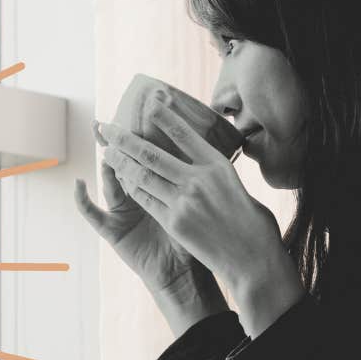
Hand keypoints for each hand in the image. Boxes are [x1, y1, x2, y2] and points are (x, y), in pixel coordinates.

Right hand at [75, 122, 227, 336]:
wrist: (182, 274)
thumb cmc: (195, 239)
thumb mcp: (196, 206)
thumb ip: (198, 183)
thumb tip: (219, 157)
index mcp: (155, 188)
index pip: (146, 158)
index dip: (141, 138)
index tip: (139, 114)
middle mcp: (134, 197)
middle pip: (123, 164)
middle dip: (116, 143)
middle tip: (107, 122)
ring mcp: (120, 211)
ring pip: (109, 183)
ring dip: (105, 165)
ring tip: (103, 147)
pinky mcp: (111, 229)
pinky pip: (92, 213)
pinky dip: (82, 200)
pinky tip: (78, 184)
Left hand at [95, 96, 304, 336]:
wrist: (254, 257)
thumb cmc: (252, 224)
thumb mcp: (237, 187)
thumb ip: (214, 174)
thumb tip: (200, 163)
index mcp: (218, 165)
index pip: (183, 133)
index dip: (162, 116)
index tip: (147, 102)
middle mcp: (199, 178)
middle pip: (153, 153)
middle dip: (126, 138)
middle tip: (107, 127)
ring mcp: (185, 200)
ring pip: (143, 175)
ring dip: (121, 162)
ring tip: (107, 152)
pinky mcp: (175, 222)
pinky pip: (146, 199)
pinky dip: (132, 188)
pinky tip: (121, 180)